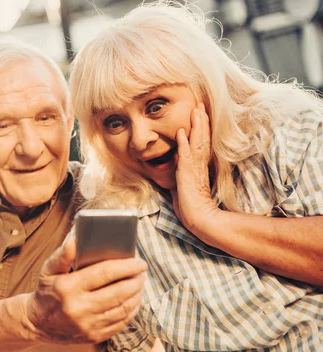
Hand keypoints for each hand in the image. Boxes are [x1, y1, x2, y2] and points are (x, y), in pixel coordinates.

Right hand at [26, 236, 146, 343]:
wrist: (37, 323)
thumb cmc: (47, 291)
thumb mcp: (48, 270)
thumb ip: (62, 255)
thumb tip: (75, 241)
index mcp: (68, 288)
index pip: (104, 273)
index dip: (126, 266)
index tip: (139, 261)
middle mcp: (79, 308)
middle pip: (118, 292)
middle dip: (135, 280)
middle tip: (142, 271)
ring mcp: (88, 325)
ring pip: (122, 308)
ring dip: (136, 295)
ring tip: (140, 283)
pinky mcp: (94, 336)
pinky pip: (120, 323)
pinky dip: (131, 310)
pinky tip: (134, 300)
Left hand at [171, 104, 220, 235]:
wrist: (197, 217)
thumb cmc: (190, 205)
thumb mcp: (184, 183)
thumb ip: (182, 169)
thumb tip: (178, 157)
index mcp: (199, 166)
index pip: (201, 142)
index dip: (201, 128)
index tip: (200, 113)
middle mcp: (199, 164)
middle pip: (202, 138)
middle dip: (201, 121)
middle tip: (200, 105)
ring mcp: (194, 168)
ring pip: (197, 142)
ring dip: (196, 126)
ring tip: (195, 111)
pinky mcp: (187, 174)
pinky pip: (186, 155)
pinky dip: (183, 143)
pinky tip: (182, 132)